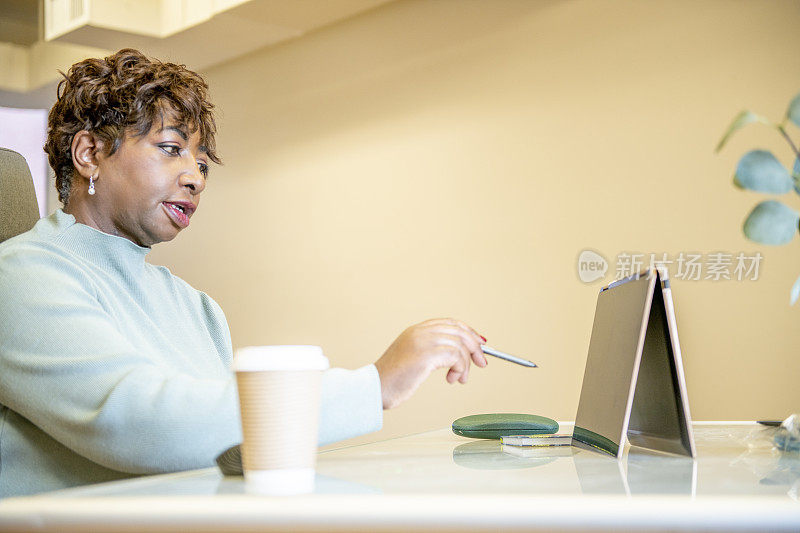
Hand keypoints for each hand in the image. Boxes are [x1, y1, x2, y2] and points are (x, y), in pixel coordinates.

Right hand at [373, 318, 487, 408]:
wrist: (374, 389)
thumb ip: (431, 353)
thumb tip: (456, 357)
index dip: (468, 332)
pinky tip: (453, 379)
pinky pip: (456, 355)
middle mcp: (420, 332)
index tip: (479, 343)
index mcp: (416, 331)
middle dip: (475, 347)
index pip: (449, 323)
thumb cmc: (391, 381)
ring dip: (466, 363)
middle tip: (481, 362)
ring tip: (460, 378)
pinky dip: (460, 368)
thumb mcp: (412, 360)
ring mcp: (422, 341)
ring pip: (460, 343)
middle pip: (458, 330)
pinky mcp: (426, 354)